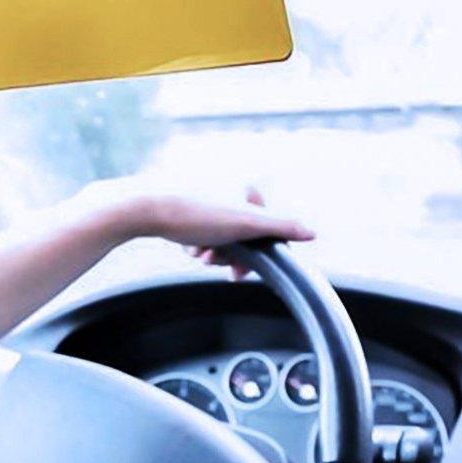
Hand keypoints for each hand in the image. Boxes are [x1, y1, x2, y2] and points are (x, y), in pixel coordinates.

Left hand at [187, 187, 309, 279]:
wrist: (149, 211)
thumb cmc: (197, 215)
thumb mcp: (244, 223)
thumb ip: (280, 226)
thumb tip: (312, 232)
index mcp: (247, 192)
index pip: (266, 234)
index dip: (256, 256)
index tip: (240, 270)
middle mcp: (230, 192)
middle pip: (244, 239)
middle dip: (229, 255)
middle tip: (213, 259)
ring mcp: (210, 202)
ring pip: (222, 240)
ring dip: (212, 252)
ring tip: (198, 250)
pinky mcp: (190, 212)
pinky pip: (202, 236)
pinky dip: (196, 245)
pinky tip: (187, 246)